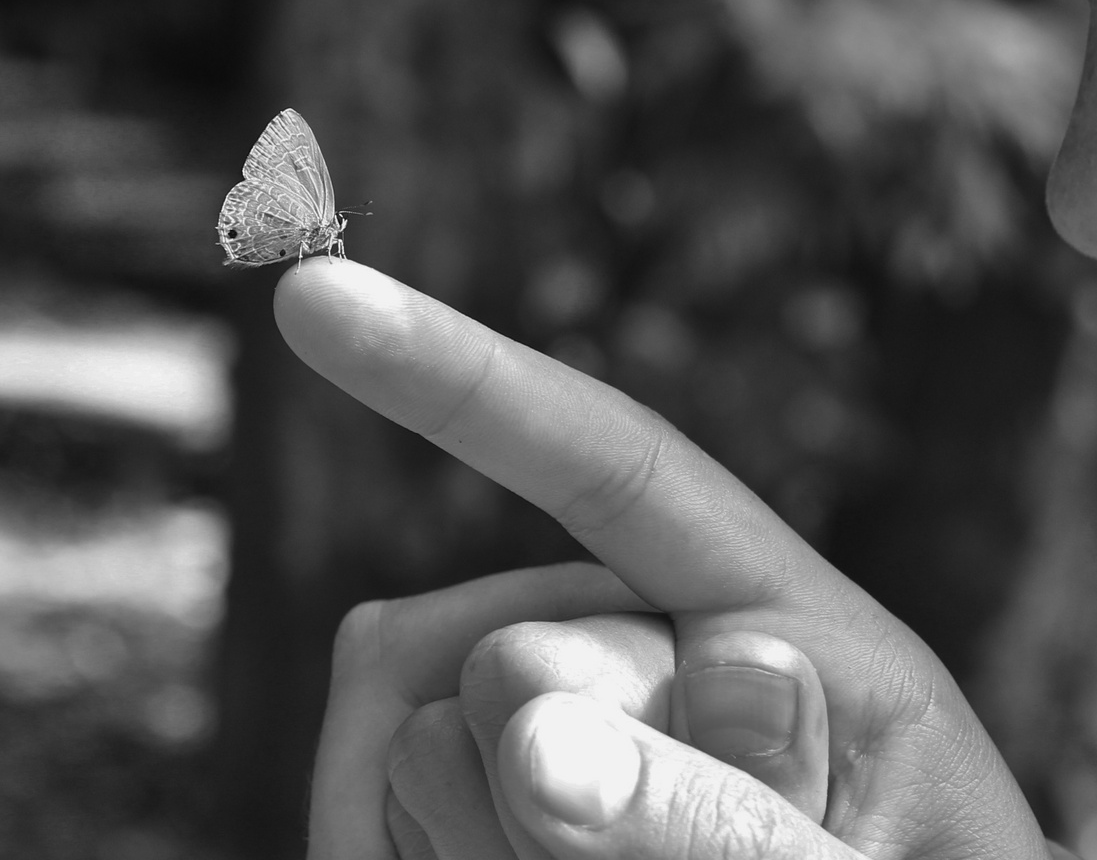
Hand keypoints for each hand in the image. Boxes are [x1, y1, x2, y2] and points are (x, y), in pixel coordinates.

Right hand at [279, 258, 1056, 858]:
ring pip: (419, 742)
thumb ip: (729, 821)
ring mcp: (564, 725)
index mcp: (779, 614)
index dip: (462, 377)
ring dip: (484, 848)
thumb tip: (523, 731)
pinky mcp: (492, 801)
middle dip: (555, 794)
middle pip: (500, 651)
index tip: (316, 292)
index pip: (614, 466)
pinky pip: (384, 805)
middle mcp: (651, 641)